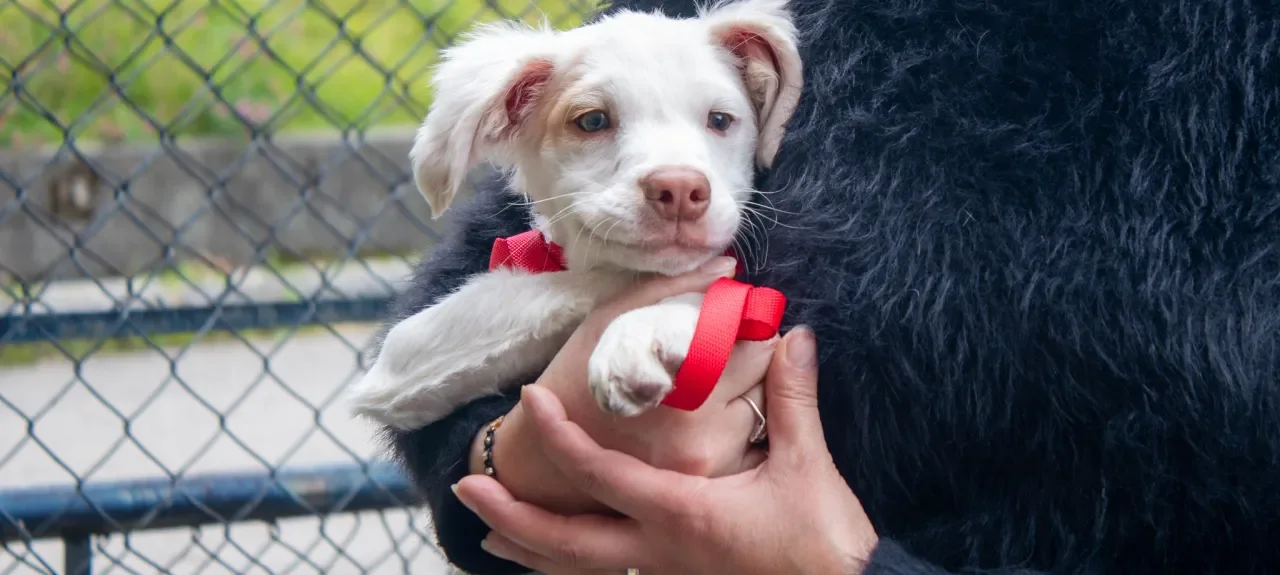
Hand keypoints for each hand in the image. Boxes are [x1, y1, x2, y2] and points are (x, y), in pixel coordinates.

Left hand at [455, 327, 879, 573]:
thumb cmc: (823, 544)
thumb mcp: (807, 467)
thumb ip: (793, 398)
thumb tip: (794, 336)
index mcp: (681, 514)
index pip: (601, 473)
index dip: (560, 437)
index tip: (528, 402)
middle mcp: (660, 551)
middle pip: (564, 544)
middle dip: (512, 515)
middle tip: (466, 486)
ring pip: (580, 571)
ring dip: (531, 550)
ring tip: (490, 535)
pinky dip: (573, 569)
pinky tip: (564, 561)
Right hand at [469, 256, 776, 514]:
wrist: (545, 469)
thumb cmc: (573, 384)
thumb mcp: (607, 323)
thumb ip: (671, 289)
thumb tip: (729, 268)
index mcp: (680, 380)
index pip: (759, 343)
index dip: (751, 324)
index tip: (735, 319)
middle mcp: (703, 431)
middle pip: (768, 380)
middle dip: (752, 359)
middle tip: (725, 351)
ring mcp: (709, 465)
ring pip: (763, 414)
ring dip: (747, 394)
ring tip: (708, 388)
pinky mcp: (708, 487)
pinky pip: (747, 447)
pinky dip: (736, 429)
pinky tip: (703, 422)